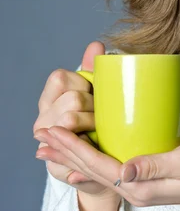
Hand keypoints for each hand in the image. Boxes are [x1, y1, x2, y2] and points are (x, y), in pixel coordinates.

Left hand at [32, 125, 179, 206]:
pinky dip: (89, 159)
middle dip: (65, 151)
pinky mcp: (142, 177)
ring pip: (96, 170)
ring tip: (53, 145)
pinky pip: (107, 169)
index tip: (55, 132)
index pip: (98, 166)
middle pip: (90, 170)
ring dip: (72, 156)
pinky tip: (80, 158)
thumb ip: (157, 165)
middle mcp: (133, 189)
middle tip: (42, 136)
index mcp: (140, 187)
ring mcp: (137, 186)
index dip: (74, 148)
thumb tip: (125, 169)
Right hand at [33, 41, 114, 196]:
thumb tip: (96, 45)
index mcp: (50, 97)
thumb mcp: (94, 94)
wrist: (97, 163)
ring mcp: (47, 142)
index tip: (96, 94)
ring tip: (101, 132)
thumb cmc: (96, 121)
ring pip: (70, 122)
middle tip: (105, 117)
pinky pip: (71, 154)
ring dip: (92, 127)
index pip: (61, 77)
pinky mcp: (56, 165)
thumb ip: (93, 70)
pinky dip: (83, 154)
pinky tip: (92, 155)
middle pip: (72, 99)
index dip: (84, 84)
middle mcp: (43, 118)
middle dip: (94, 108)